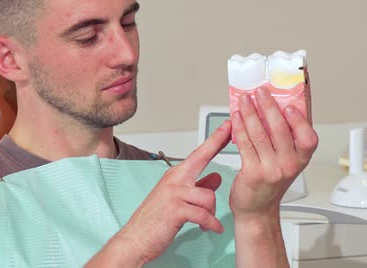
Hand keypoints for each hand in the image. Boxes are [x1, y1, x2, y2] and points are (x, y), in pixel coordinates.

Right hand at [116, 121, 232, 263]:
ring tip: (207, 222)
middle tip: (230, 130)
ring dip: (212, 213)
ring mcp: (174, 193)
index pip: (199, 154)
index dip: (214, 139)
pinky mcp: (175, 210)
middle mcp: (174, 180)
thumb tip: (216, 177)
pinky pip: (203, 215)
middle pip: (201, 158)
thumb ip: (199, 187)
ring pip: (209, 196)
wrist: (135, 239)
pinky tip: (212, 229)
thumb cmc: (155, 220)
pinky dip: (211, 225)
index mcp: (175, 176)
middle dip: (217, 143)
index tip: (226, 126)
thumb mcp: (178, 200)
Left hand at [229, 87, 317, 218]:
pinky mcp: (253, 173)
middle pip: (280, 130)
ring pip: (260, 134)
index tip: (289, 104)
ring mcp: (272, 170)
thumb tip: (280, 106)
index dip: (300, 120)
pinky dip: (239, 127)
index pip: (309, 138)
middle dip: (268, 107)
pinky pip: (245, 144)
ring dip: (250, 113)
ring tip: (244, 100)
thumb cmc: (271, 182)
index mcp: (302, 159)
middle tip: (260, 92)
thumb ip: (286, 137)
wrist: (257, 209)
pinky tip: (235, 117)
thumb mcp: (287, 160)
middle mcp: (290, 165)